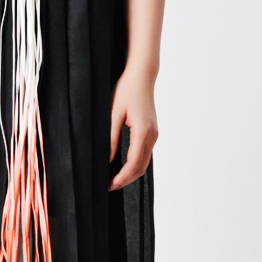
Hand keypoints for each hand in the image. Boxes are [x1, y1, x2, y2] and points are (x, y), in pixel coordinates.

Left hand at [109, 64, 158, 190]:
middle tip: (109, 186)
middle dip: (126, 180)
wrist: (142, 76)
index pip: (133, 163)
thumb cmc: (126, 90)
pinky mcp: (152, 131)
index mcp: (143, 132)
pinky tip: (123, 165)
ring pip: (144, 162)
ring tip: (114, 178)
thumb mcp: (113, 113)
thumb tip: (107, 159)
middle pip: (141, 167)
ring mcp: (154, 134)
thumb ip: (111, 138)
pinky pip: (145, 154)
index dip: (121, 177)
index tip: (109, 185)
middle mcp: (152, 135)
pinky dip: (135, 164)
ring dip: (131, 173)